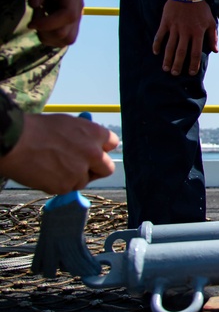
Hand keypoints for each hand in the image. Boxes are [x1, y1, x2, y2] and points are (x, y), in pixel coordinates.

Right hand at [0, 113, 118, 193]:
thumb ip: (83, 134)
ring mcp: (80, 171)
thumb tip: (91, 142)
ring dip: (73, 177)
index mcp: (95, 134)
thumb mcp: (66, 123)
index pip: (112, 144)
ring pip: (83, 180)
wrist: (13, 142)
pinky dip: (57, 184)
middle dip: (97, 169)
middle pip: (107, 168)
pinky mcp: (65, 186)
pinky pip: (66, 188)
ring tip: (52, 166)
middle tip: (83, 168)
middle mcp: (93, 153)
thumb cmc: (36, 129)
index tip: (95, 152)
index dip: (102, 148)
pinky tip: (44, 172)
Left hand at [24, 0, 83, 46]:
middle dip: (46, 31)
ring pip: (67, 40)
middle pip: (67, 34)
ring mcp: (76, 15)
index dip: (49, 24)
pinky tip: (43, 21)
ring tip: (39, 20)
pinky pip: (64, 38)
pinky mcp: (71, 20)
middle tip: (34, 16)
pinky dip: (50, 36)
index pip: (68, 16)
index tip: (31, 22)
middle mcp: (78, 7)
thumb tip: (35, 4)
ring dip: (49, 36)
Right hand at [152, 0, 217, 75]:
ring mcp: (175, 27)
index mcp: (198, 32)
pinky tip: (156, 52)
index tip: (191, 73)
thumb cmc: (200, 8)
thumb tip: (215, 50)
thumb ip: (212, 37)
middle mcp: (186, 32)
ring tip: (166, 68)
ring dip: (168, 58)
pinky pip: (160, 35)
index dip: (194, 64)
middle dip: (178, 64)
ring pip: (170, 46)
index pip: (196, 52)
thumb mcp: (211, 21)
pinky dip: (157, 44)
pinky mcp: (166, 22)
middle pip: (181, 52)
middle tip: (175, 74)